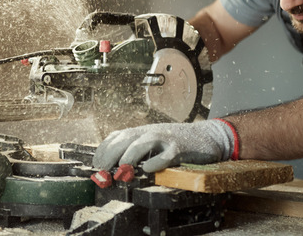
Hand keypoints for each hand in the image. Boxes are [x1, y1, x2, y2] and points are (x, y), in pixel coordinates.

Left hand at [92, 120, 235, 172]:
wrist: (208, 136)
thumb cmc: (178, 142)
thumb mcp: (154, 141)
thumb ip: (137, 148)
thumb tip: (114, 165)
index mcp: (143, 131)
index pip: (116, 136)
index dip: (103, 149)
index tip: (95, 164)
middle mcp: (151, 132)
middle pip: (125, 138)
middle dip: (111, 153)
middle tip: (103, 170)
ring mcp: (166, 139)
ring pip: (143, 142)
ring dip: (130, 155)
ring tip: (122, 168)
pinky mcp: (180, 148)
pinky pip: (166, 154)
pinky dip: (156, 161)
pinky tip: (148, 169)